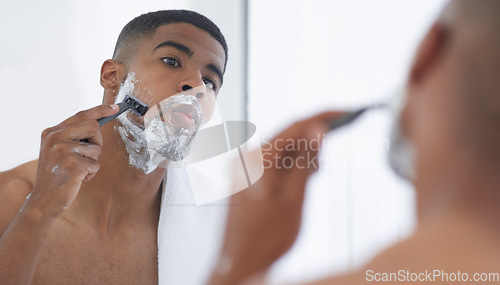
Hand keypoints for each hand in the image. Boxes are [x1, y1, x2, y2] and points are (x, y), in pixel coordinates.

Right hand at [27, 105, 118, 217]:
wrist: (44, 200)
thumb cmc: (57, 174)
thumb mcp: (58, 150)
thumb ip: (73, 136)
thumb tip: (98, 122)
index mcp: (51, 132)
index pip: (81, 115)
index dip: (100, 110)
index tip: (115, 107)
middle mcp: (55, 138)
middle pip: (93, 126)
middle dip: (97, 141)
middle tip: (88, 155)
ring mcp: (63, 151)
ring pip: (96, 148)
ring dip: (92, 161)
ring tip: (76, 170)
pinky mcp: (73, 165)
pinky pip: (96, 165)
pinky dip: (91, 173)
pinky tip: (77, 179)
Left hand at [209, 111, 344, 284]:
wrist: (240, 264)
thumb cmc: (265, 238)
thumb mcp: (294, 199)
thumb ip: (305, 162)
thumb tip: (318, 130)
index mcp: (258, 159)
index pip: (295, 126)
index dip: (323, 116)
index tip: (346, 111)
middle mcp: (249, 159)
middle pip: (288, 136)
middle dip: (316, 134)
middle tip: (343, 133)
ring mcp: (247, 170)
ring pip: (283, 151)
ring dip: (305, 152)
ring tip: (324, 162)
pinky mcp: (250, 180)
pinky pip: (276, 164)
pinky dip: (294, 166)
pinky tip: (308, 173)